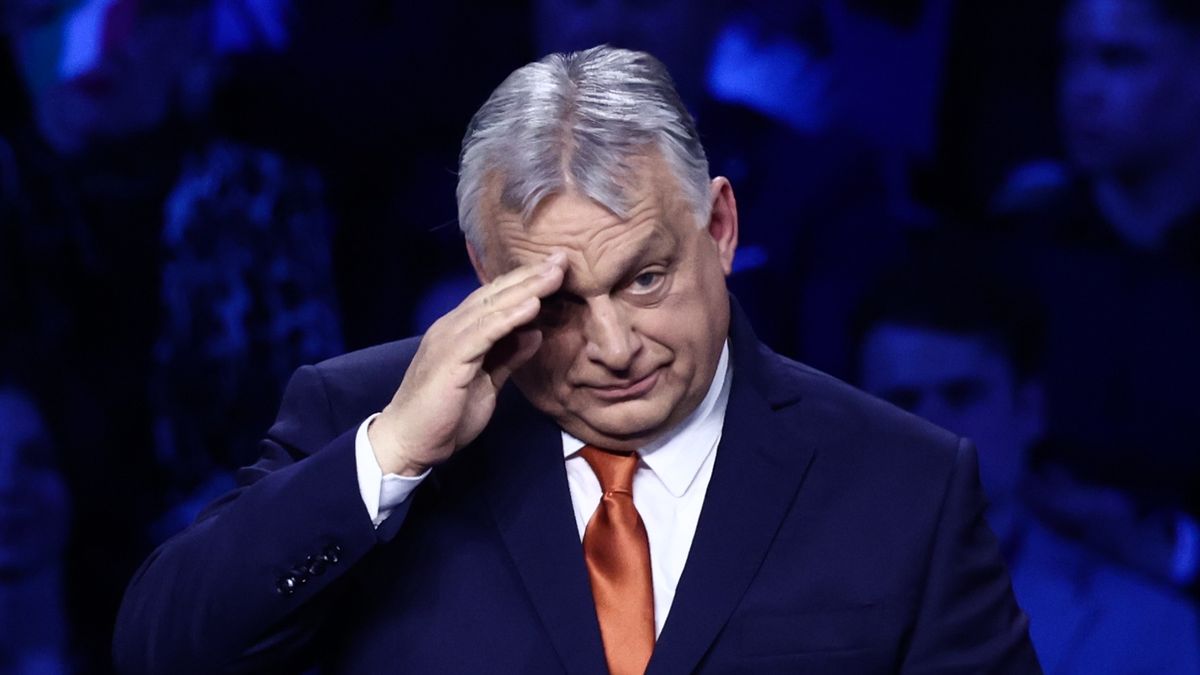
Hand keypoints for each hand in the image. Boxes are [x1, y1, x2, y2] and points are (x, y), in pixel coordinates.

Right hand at [368, 252, 566, 474]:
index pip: (496, 299)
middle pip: (496, 294)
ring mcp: (449, 339)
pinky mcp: (450, 358)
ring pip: (492, 306)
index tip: (557, 270)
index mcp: (460, 331)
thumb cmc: (445, 416)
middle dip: (531, 276)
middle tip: (562, 258)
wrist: (410, 443)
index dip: (526, 283)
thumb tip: (535, 333)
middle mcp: (452, 327)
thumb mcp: (487, 382)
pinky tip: (532, 304)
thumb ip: (508, 356)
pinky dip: (509, 317)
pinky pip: (484, 331)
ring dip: (526, 289)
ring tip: (554, 274)